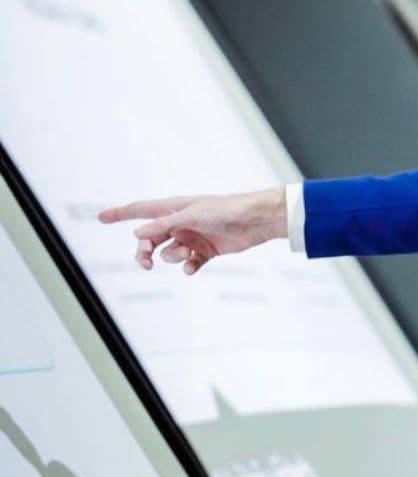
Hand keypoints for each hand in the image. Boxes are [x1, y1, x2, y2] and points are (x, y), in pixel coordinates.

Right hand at [97, 187, 287, 274]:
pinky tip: (193, 267)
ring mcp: (193, 237)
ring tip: (188, 255)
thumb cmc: (227, 210)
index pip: (142, 210)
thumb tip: (137, 234)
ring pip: (168, 254)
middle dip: (143, 252)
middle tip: (144, 263)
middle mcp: (181, 223)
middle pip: (150, 241)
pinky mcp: (206, 251)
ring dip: (173, 258)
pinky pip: (189, 264)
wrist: (258, 220)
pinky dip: (189, 267)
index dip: (121, 214)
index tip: (100, 217)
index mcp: (175, 208)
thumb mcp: (192, 216)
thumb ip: (164, 225)